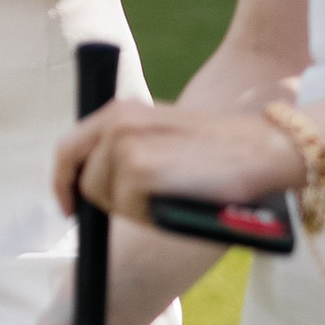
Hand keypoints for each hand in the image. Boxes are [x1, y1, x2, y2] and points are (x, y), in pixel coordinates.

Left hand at [54, 96, 304, 226]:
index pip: (67, 148)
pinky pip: (128, 209)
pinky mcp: (140, 170)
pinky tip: (175, 201)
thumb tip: (91, 186)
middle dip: (106, 201)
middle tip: (146, 202)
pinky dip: (147, 214)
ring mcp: (126, 145)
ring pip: (105, 199)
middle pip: (84, 181)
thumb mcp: (161, 137)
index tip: (68, 206)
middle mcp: (117, 122)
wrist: (262, 149)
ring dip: (131, 208)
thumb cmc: (217, 153)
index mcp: (120, 111)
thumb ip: (126, 149)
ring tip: (169, 194)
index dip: (62, 182)